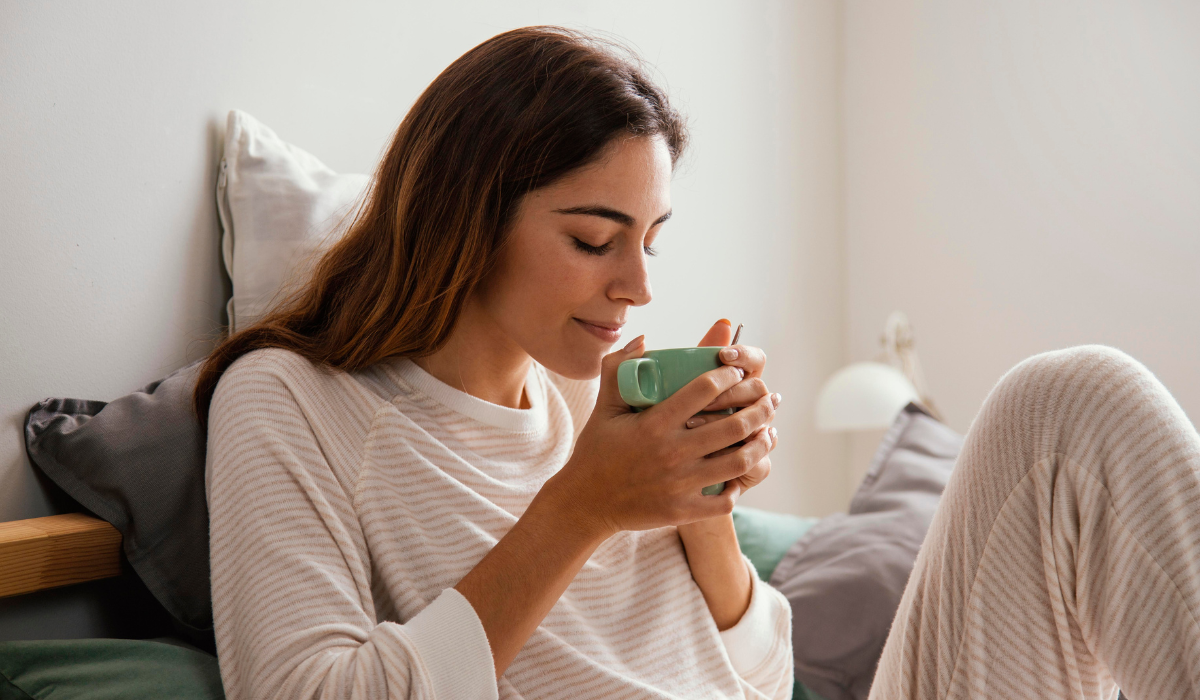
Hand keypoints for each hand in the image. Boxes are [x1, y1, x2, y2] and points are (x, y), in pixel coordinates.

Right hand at [544, 334, 777, 538]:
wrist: (585, 502)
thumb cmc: (596, 450)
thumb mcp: (604, 407)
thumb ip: (619, 368)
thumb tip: (644, 338)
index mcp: (654, 423)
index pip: (704, 389)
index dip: (729, 376)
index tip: (738, 372)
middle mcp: (670, 452)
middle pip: (733, 425)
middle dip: (759, 408)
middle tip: (769, 399)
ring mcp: (678, 484)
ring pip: (738, 461)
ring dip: (761, 444)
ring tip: (769, 432)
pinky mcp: (681, 510)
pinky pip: (725, 500)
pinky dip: (739, 486)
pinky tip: (744, 473)